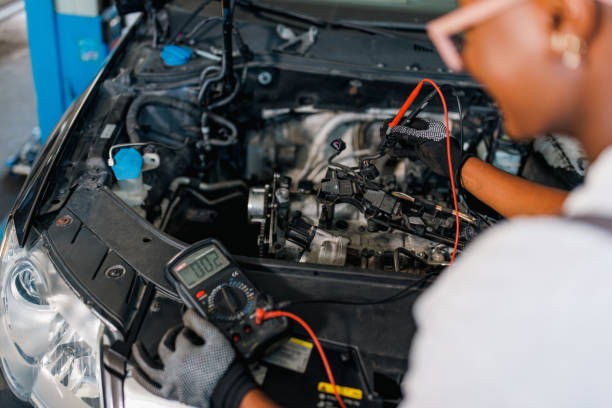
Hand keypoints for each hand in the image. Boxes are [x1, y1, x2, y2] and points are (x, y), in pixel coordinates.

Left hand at [132, 309, 255, 407]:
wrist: (231, 392)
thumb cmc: (226, 369)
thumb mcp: (217, 339)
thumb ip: (200, 323)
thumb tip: (188, 313)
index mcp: (183, 353)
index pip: (180, 335)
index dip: (187, 330)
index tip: (194, 329)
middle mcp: (173, 368)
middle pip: (163, 347)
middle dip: (170, 336)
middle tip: (175, 332)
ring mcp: (172, 383)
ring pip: (149, 370)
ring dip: (140, 357)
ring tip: (135, 348)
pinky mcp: (173, 394)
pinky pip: (152, 388)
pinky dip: (142, 380)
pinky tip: (137, 374)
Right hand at [384, 118, 464, 179]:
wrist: (452, 164)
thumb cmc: (443, 148)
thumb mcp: (424, 139)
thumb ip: (408, 133)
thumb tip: (394, 129)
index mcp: (425, 125)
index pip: (407, 120)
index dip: (395, 122)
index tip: (385, 124)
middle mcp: (422, 133)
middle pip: (403, 130)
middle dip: (392, 132)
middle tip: (381, 135)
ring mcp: (420, 143)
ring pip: (404, 141)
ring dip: (394, 143)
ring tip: (384, 144)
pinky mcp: (420, 153)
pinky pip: (406, 151)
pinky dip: (398, 152)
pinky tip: (390, 153)